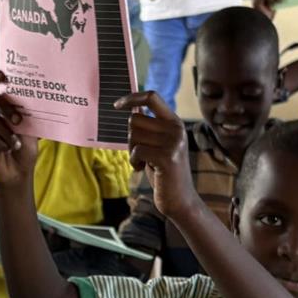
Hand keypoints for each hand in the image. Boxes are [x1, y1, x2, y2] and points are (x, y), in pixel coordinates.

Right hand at [0, 72, 34, 187]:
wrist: (19, 170)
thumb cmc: (24, 146)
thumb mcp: (30, 127)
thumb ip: (27, 112)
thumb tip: (35, 97)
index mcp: (2, 103)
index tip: (2, 77)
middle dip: (5, 107)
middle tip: (18, 120)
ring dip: (6, 132)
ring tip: (16, 144)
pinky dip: (0, 143)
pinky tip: (6, 149)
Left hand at [118, 92, 198, 218]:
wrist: (180, 200)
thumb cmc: (163, 172)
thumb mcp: (159, 145)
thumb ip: (149, 128)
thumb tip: (130, 109)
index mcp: (175, 122)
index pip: (152, 97)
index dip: (132, 98)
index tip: (117, 106)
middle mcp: (176, 129)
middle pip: (135, 119)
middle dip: (130, 137)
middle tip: (140, 153)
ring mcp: (173, 142)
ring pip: (133, 135)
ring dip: (132, 151)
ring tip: (143, 162)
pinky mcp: (167, 157)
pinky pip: (137, 151)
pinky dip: (133, 161)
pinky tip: (142, 169)